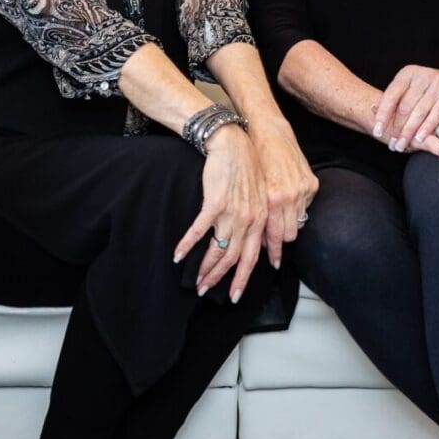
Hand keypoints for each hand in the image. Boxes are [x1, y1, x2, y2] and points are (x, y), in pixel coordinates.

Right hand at [173, 126, 268, 303]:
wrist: (233, 144)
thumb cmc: (244, 167)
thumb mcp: (259, 195)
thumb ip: (256, 219)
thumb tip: (252, 240)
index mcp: (259, 220)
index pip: (252, 257)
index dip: (242, 278)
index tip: (235, 295)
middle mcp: (248, 220)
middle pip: (233, 258)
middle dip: (220, 279)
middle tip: (206, 292)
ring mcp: (232, 212)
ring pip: (218, 249)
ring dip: (205, 268)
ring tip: (195, 281)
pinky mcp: (214, 203)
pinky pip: (200, 230)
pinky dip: (188, 245)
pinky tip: (178, 255)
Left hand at [249, 120, 318, 270]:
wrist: (269, 132)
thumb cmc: (255, 158)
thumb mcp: (252, 188)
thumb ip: (259, 213)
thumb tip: (260, 236)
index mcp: (272, 198)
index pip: (276, 235)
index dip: (274, 252)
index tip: (273, 263)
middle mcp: (289, 196)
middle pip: (290, 234)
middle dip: (281, 239)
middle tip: (274, 242)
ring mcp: (303, 190)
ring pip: (299, 222)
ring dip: (289, 223)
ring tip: (280, 220)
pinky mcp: (312, 184)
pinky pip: (306, 206)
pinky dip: (297, 207)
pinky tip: (288, 200)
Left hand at [373, 65, 438, 154]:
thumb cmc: (431, 92)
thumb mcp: (412, 91)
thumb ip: (396, 100)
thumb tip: (370, 110)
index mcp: (408, 73)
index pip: (391, 95)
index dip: (382, 115)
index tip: (376, 132)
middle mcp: (422, 74)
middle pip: (404, 106)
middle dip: (396, 128)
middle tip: (391, 144)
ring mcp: (438, 82)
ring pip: (419, 112)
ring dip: (409, 132)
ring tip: (402, 146)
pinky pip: (436, 114)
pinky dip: (427, 128)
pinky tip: (420, 140)